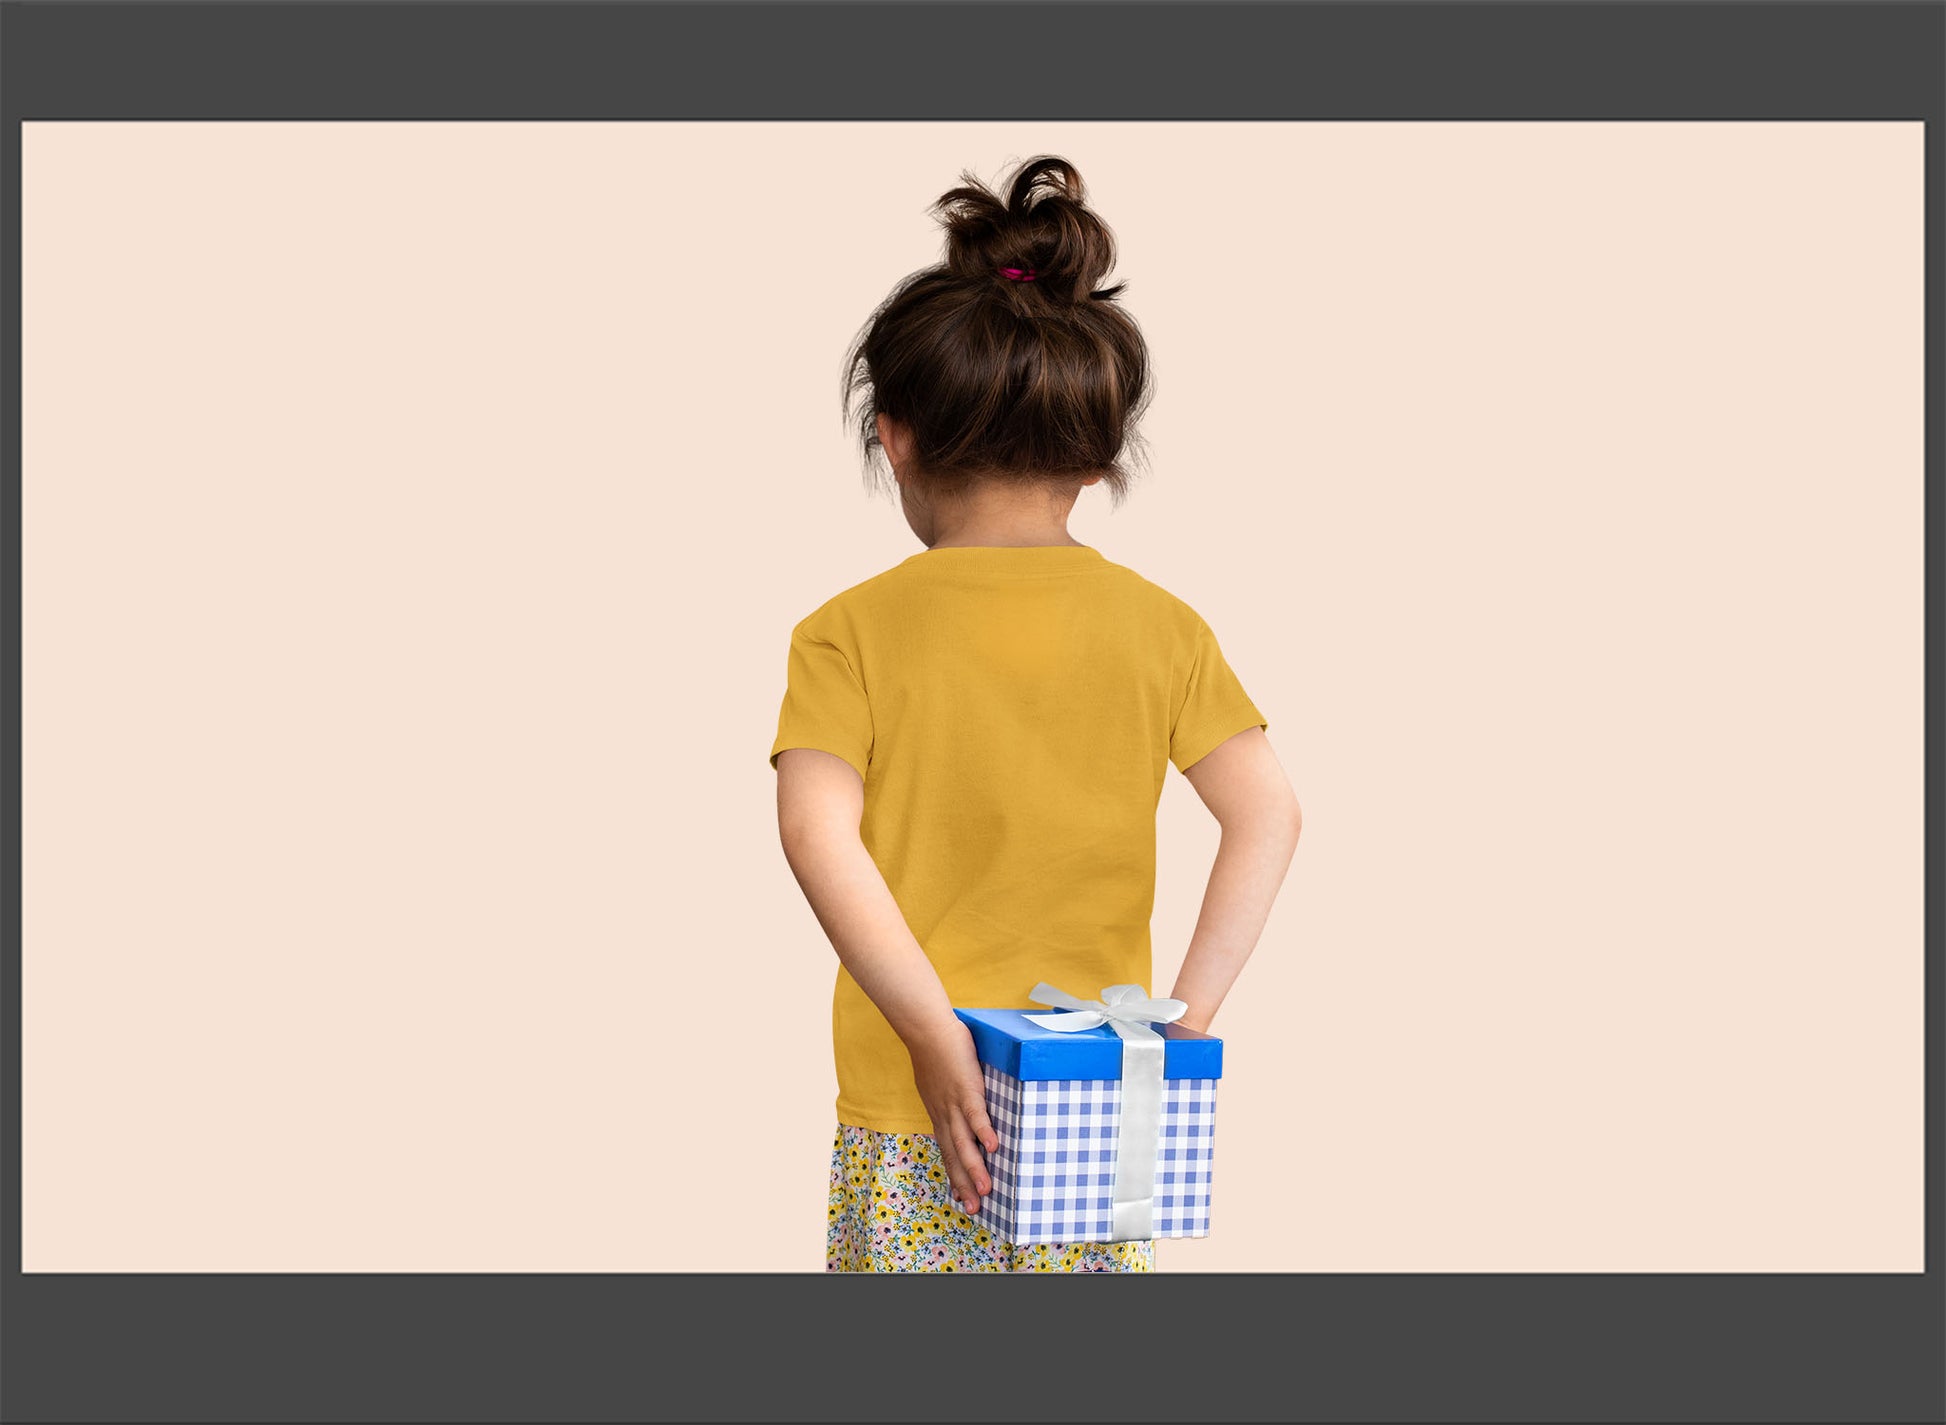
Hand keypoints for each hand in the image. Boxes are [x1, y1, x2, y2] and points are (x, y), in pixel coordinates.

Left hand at [905, 1019, 999, 1214]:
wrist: (926, 1029)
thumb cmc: (936, 1051)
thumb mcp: (939, 1082)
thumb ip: (950, 1096)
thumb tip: (963, 1102)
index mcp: (939, 1115)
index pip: (947, 1152)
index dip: (955, 1176)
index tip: (962, 1198)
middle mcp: (944, 1115)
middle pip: (954, 1156)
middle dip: (964, 1184)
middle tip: (974, 1209)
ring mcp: (954, 1103)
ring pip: (963, 1143)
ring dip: (974, 1168)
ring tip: (986, 1191)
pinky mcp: (966, 1088)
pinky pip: (975, 1114)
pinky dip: (983, 1132)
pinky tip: (994, 1148)